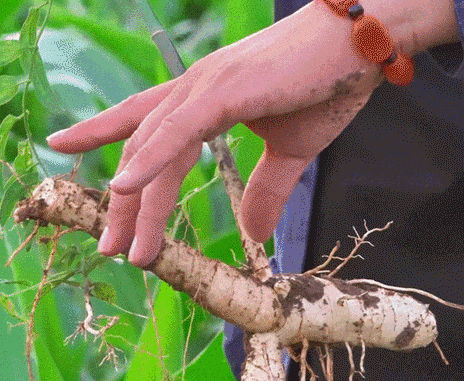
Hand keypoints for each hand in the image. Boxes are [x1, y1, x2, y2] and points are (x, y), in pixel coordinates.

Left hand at [46, 0, 455, 265]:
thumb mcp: (290, 153)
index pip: (150, 137)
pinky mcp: (225, 91)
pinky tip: (123, 188)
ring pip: (151, 148)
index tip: (111, 203)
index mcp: (203, 102)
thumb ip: (266, 191)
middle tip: (109, 247)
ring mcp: (205, 88)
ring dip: (132, 201)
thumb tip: (255, 234)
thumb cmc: (327, 87)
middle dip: (123, 204)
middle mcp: (193, 92)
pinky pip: (177, 131)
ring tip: (116, 246)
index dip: (126, 168)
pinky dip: (148, 160)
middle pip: (139, 150)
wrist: (363, 41)